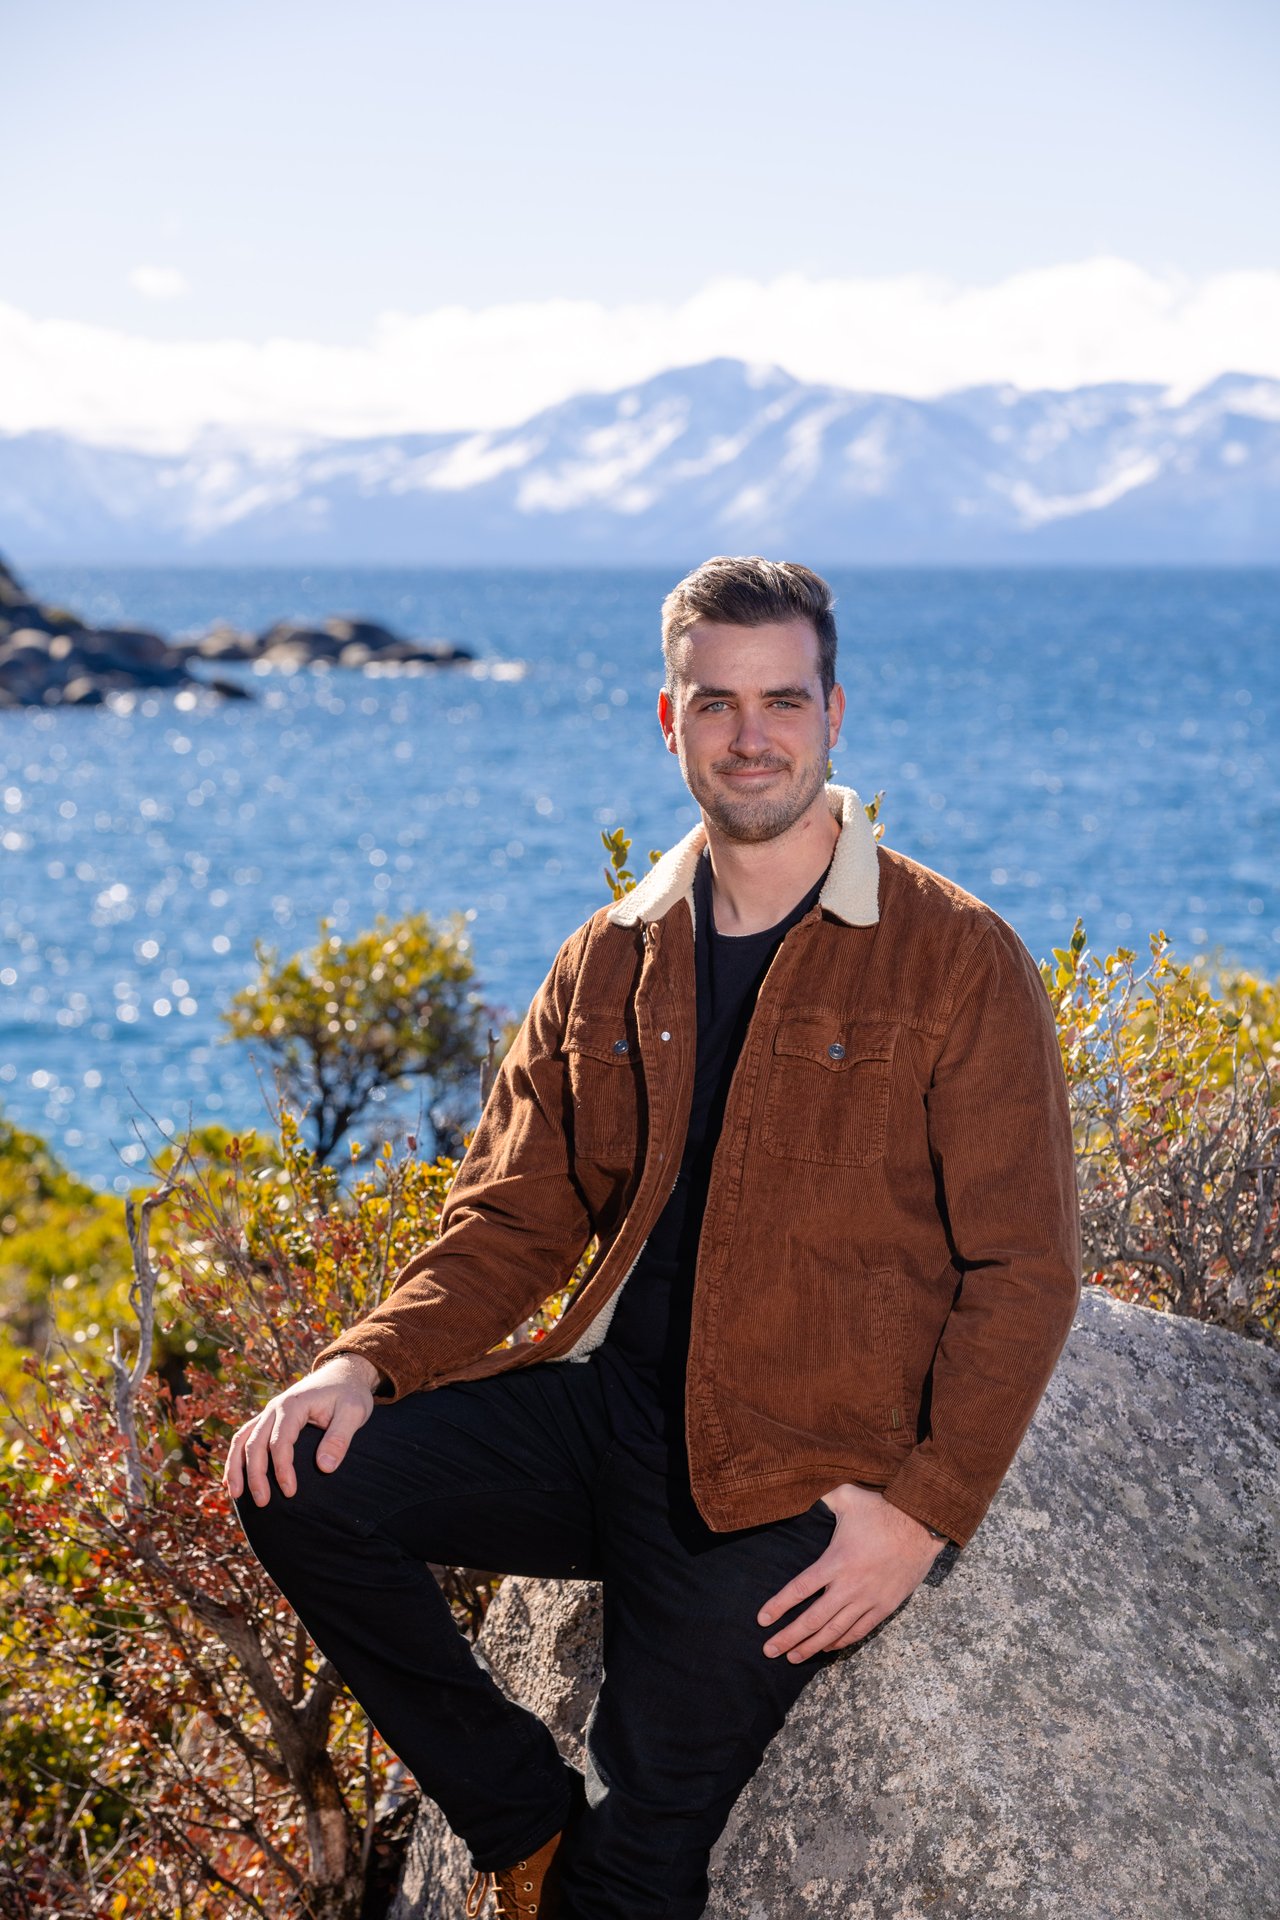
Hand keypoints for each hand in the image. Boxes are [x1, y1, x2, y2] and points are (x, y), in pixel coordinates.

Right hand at [222, 1354, 381, 1506]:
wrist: (342, 1372)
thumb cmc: (349, 1393)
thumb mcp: (354, 1412)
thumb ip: (339, 1438)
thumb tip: (325, 1468)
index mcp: (293, 1405)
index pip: (280, 1442)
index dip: (282, 1469)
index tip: (290, 1492)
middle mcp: (275, 1408)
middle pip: (255, 1443)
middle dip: (255, 1475)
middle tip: (263, 1503)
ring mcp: (269, 1413)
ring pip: (242, 1440)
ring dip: (236, 1467)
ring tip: (236, 1496)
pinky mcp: (269, 1419)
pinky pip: (245, 1437)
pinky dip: (235, 1458)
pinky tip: (231, 1480)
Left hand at [757, 1483, 942, 1661]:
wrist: (922, 1526)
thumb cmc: (882, 1509)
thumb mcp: (847, 1496)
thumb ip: (821, 1498)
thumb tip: (799, 1494)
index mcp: (836, 1560)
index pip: (800, 1589)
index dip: (779, 1606)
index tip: (762, 1620)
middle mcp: (850, 1585)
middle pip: (813, 1619)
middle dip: (789, 1637)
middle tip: (769, 1650)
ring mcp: (868, 1599)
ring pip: (835, 1631)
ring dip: (812, 1646)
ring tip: (792, 1657)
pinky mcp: (885, 1606)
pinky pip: (859, 1631)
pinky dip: (841, 1642)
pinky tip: (826, 1648)